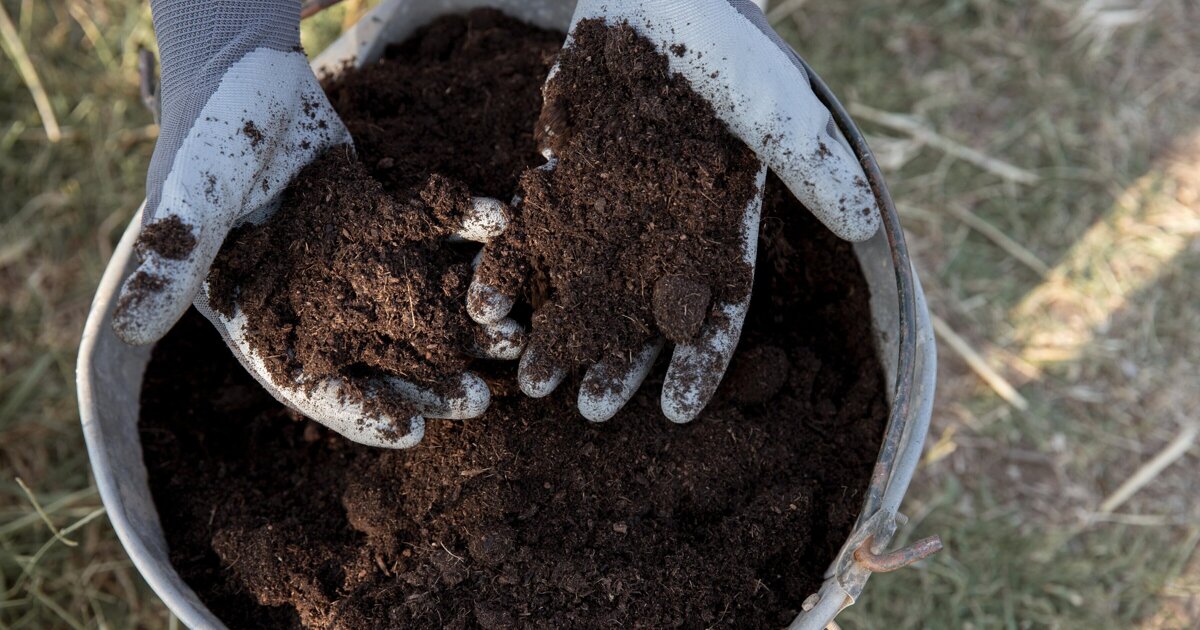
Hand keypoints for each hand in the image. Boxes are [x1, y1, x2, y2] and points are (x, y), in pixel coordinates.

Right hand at [110, 5, 500, 447]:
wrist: (243, 69)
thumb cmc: (205, 137)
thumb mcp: (189, 200)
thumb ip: (174, 259)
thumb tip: (129, 330)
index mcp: (260, 313)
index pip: (307, 382)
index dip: (357, 411)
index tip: (410, 433)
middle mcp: (314, 298)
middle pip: (376, 356)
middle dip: (429, 381)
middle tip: (481, 399)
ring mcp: (354, 260)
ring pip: (415, 303)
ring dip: (464, 321)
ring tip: (513, 338)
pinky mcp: (385, 217)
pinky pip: (434, 233)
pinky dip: (468, 233)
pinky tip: (504, 234)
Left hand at [468, 0, 878, 423]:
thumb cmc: (730, 48)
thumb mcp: (777, 104)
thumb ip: (813, 165)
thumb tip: (866, 224)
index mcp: (719, 227)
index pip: (716, 308)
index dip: (699, 362)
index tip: (676, 413)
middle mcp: (664, 228)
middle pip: (642, 311)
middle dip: (616, 362)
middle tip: (586, 412)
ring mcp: (612, 204)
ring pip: (584, 283)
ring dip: (561, 330)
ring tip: (531, 379)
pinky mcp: (564, 174)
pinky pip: (535, 230)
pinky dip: (514, 265)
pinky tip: (489, 303)